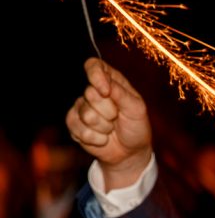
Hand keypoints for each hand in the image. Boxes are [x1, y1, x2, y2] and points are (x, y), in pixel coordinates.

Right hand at [66, 58, 152, 189]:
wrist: (130, 152)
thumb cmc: (136, 127)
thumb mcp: (137, 109)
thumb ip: (122, 94)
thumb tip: (105, 86)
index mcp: (110, 81)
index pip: (94, 66)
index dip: (96, 76)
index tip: (105, 91)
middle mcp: (93, 91)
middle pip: (90, 93)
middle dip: (108, 111)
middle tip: (118, 118)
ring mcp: (81, 107)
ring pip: (86, 114)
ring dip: (103, 127)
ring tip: (111, 129)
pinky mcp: (73, 123)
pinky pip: (78, 128)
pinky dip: (95, 137)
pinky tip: (102, 138)